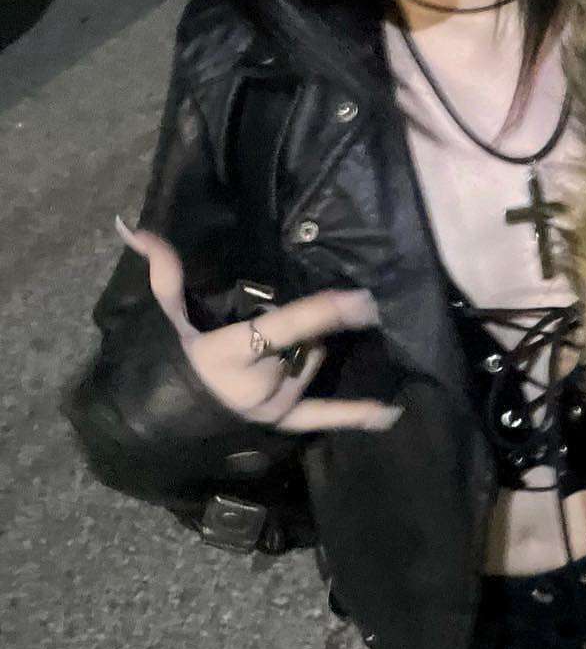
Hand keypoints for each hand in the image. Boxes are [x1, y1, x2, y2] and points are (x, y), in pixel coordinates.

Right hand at [117, 219, 401, 433]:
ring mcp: (276, 406)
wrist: (168, 415)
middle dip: (305, 329)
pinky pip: (326, 417)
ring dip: (311, 350)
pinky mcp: (285, 422)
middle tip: (283, 323)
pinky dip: (357, 415)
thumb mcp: (170, 317)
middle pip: (306, 344)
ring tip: (288, 346)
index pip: (287, 328)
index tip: (361, 298)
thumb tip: (132, 226)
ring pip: (315, 364)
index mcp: (234, 353)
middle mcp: (261, 383)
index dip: (324, 312)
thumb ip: (165, 272)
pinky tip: (391, 411)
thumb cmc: (176, 358)